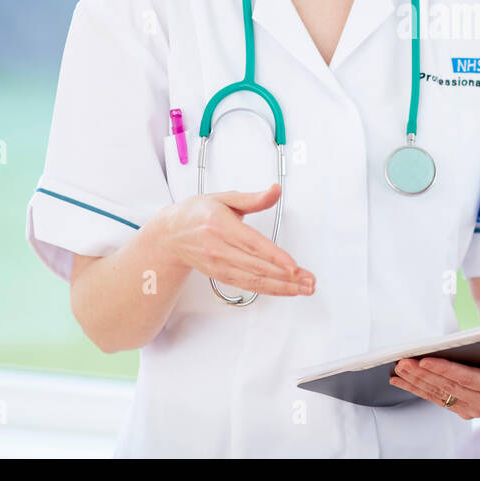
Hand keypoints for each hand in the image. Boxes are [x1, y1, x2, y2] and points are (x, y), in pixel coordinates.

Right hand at [158, 183, 313, 295]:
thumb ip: (253, 198)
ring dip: (282, 287)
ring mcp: (218, 264)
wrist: (170, 234)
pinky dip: (269, 290)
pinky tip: (285, 290)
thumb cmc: (197, 213)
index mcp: (220, 225)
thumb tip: (275, 191)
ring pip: (254, 280)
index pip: (252, 244)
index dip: (274, 256)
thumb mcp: (224, 198)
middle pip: (256, 266)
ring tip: (304, 288)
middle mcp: (218, 248)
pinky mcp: (220, 275)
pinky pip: (247, 286)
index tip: (293, 265)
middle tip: (309, 280)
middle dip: (286, 276)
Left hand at [389, 357, 479, 418]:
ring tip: (399, 372)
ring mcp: (479, 409)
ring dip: (418, 383)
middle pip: (450, 387)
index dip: (445, 369)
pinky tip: (410, 384)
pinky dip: (424, 391)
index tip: (425, 360)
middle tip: (402, 363)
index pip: (468, 378)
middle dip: (423, 375)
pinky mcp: (472, 410)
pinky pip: (444, 401)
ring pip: (443, 395)